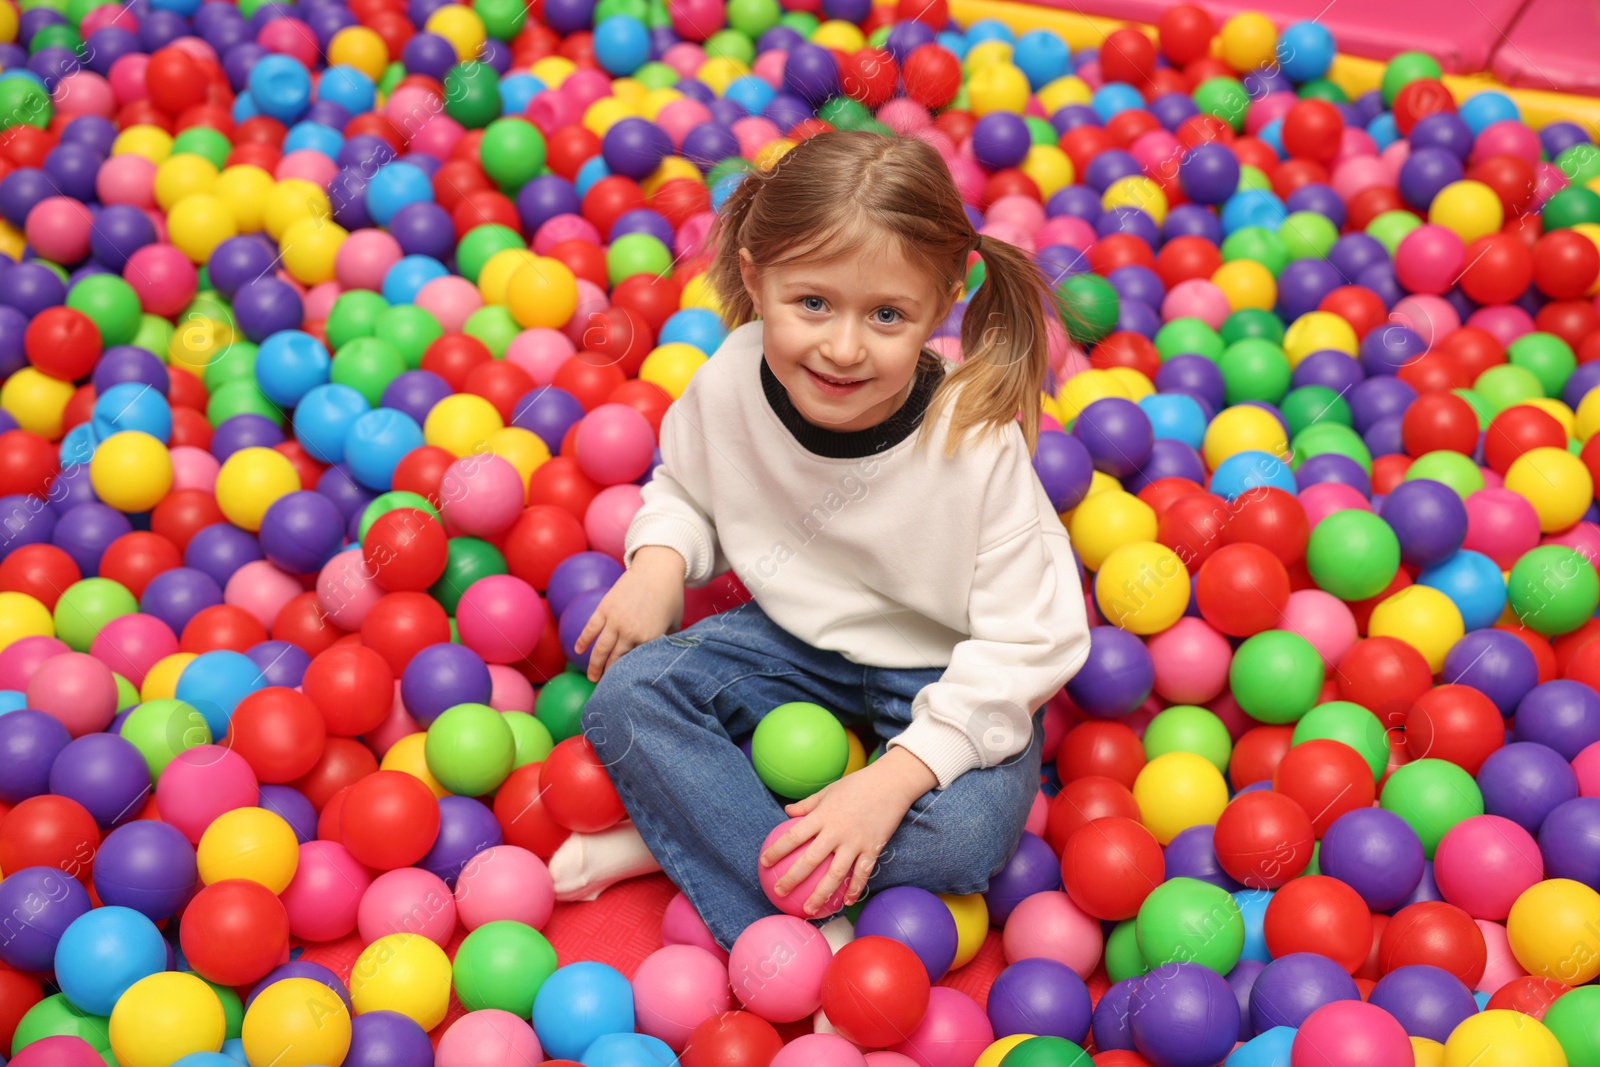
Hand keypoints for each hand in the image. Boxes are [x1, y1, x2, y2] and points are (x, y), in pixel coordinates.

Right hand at [574, 546, 686, 681]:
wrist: (658, 569)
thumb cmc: (671, 595)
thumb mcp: (676, 622)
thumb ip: (670, 640)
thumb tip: (667, 654)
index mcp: (650, 638)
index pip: (638, 664)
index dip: (632, 676)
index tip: (627, 687)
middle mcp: (631, 632)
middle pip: (616, 660)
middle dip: (610, 676)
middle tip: (606, 688)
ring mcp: (615, 620)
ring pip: (600, 649)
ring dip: (594, 666)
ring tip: (592, 678)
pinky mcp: (605, 608)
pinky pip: (590, 628)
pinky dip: (583, 640)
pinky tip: (578, 651)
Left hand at [758, 748, 937, 914]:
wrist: (891, 783)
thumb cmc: (857, 785)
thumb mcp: (828, 790)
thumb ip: (807, 804)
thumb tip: (787, 812)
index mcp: (822, 815)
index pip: (793, 836)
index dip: (776, 851)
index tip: (763, 863)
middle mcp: (836, 831)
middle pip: (810, 860)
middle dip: (792, 879)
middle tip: (778, 892)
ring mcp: (855, 842)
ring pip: (835, 874)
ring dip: (820, 894)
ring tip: (809, 909)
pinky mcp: (872, 849)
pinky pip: (862, 874)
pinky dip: (854, 890)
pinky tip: (845, 902)